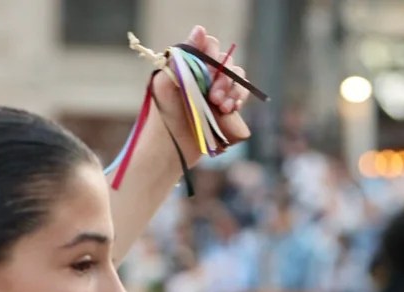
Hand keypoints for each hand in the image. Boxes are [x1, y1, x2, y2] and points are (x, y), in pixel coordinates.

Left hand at [150, 26, 252, 163]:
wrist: (170, 150)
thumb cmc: (162, 116)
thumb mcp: (165, 84)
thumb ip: (182, 57)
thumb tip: (200, 29)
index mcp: (188, 65)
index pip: (208, 46)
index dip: (212, 55)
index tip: (209, 70)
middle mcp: (203, 75)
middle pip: (225, 63)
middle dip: (223, 79)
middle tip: (213, 98)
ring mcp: (215, 92)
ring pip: (236, 79)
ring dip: (233, 91)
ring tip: (221, 108)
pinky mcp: (224, 109)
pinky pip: (240, 96)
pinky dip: (239, 100)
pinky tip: (230, 110)